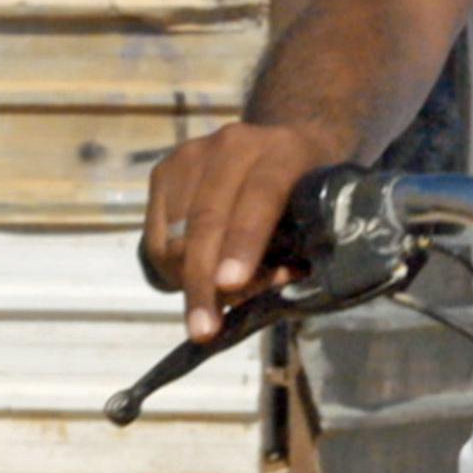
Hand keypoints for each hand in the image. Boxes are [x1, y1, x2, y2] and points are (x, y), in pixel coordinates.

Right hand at [140, 118, 343, 342]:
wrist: (280, 143)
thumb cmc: (305, 192)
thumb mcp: (317, 216)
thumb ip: (298, 249)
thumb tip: (276, 289)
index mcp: (284, 151)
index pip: (261, 195)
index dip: (244, 241)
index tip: (231, 285)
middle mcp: (233, 144)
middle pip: (207, 219)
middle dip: (203, 280)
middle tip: (205, 328)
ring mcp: (192, 154)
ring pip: (174, 234)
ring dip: (187, 281)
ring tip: (208, 310)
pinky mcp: (163, 171)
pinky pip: (156, 237)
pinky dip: (171, 270)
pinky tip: (193, 282)